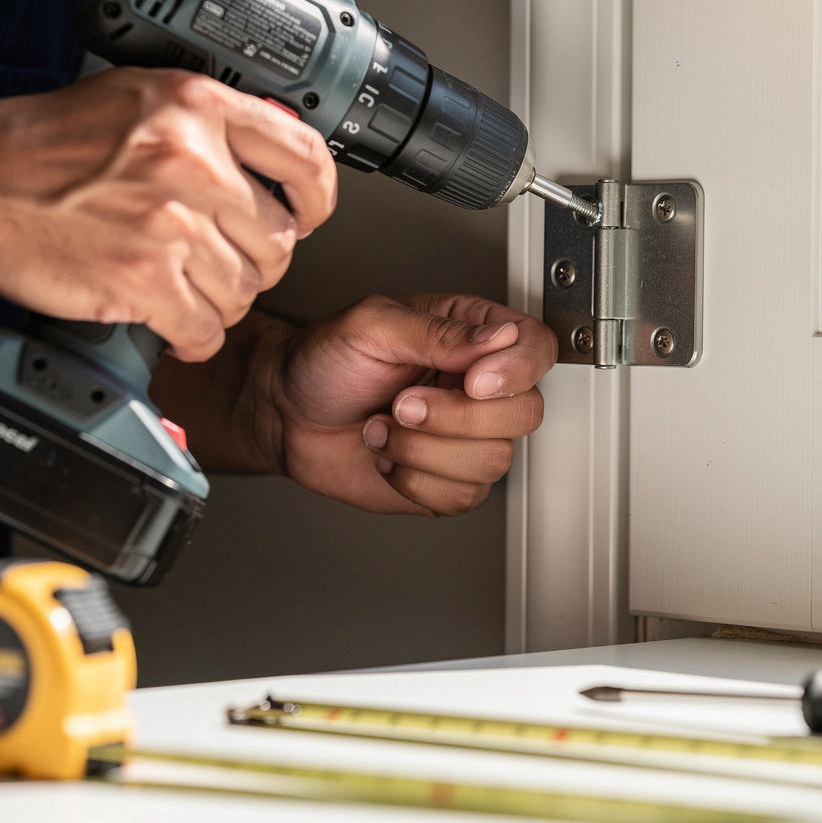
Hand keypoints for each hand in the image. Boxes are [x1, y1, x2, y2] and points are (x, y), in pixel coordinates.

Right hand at [0, 67, 335, 359]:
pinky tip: (173, 323)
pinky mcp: (142, 279)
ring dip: (221, 303)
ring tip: (186, 289)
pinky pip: (206, 331)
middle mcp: (189, 162)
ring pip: (246, 293)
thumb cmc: (49, 147)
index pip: (305, 157)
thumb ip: (211, 126)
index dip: (318, 199)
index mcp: (196, 108)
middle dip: (256, 264)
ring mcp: (168, 223)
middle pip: (278, 242)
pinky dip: (194, 339)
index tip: (309, 216)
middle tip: (222, 262)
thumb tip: (274, 163)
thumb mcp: (140, 101)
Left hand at [276, 294, 557, 515]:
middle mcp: (477, 387)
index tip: (471, 381)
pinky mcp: (448, 480)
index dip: (518, 370)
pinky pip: (462, 496)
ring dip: (423, 450)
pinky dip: (414, 481)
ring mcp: (466, 437)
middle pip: (525, 412)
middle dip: (456, 417)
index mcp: (470, 336)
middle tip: (403, 403)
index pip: (536, 347)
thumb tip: (501, 336)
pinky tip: (389, 456)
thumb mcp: (372, 326)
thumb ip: (440, 332)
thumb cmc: (323, 362)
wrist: (286, 415)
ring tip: (385, 427)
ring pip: (494, 461)